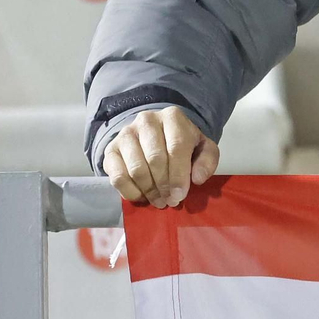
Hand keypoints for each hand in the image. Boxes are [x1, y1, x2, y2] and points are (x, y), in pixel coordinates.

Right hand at [103, 106, 219, 207]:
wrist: (156, 135)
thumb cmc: (182, 144)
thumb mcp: (202, 148)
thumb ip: (207, 161)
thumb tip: (197, 178)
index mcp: (173, 117)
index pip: (176, 147)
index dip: (179, 175)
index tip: (180, 195)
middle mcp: (147, 120)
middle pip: (155, 159)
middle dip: (164, 185)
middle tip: (170, 201)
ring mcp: (125, 133)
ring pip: (136, 169)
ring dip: (149, 190)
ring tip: (159, 201)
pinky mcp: (110, 149)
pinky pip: (117, 176)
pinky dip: (130, 192)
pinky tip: (142, 197)